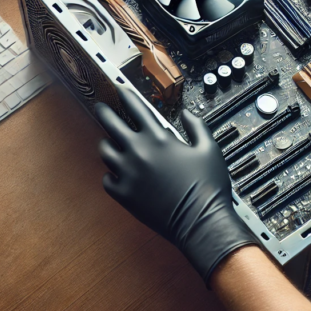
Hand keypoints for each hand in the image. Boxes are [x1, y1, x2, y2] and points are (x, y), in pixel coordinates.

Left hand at [96, 88, 255, 284]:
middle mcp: (138, 152)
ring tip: (109, 143)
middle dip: (104, 112)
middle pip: (111, 124)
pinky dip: (110, 175)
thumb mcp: (209, 148)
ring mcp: (128, 174)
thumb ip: (196, 126)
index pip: (135, 108)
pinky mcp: (124, 195)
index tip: (119, 90)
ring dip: (107, 144)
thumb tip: (186, 114)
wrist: (199, 220)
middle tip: (101, 108)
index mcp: (158, 138)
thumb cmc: (207, 185)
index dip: (125, 95)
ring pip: (105, 152)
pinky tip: (116, 174)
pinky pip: (107, 180)